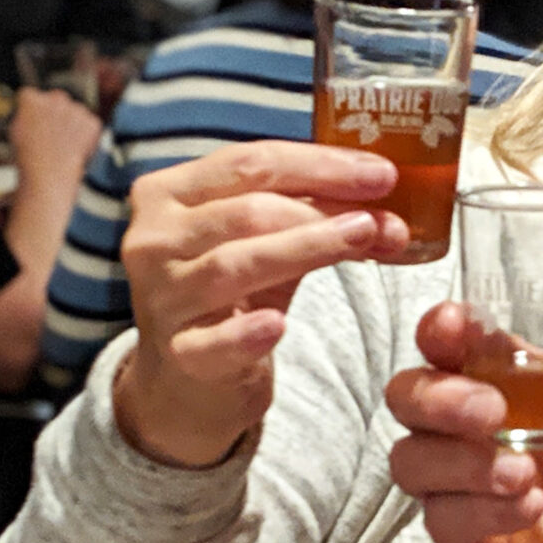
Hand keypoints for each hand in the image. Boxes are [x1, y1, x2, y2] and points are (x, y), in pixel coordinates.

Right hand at [6, 85, 103, 187]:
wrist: (48, 175)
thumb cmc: (28, 158)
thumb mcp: (16, 131)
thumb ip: (26, 114)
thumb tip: (34, 110)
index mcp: (31, 98)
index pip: (32, 96)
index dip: (34, 112)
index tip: (35, 123)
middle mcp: (54, 98)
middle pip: (57, 99)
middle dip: (56, 113)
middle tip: (53, 134)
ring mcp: (75, 109)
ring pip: (75, 112)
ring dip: (72, 123)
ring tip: (63, 146)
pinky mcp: (92, 122)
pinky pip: (90, 125)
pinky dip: (86, 135)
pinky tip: (75, 149)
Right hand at [115, 141, 406, 467]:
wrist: (187, 377)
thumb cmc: (230, 294)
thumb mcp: (264, 242)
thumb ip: (313, 216)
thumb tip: (389, 207)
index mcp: (169, 194)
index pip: (249, 164)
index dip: (320, 165)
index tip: (381, 173)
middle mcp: (154, 241)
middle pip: (246, 212)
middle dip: (323, 211)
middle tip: (381, 219)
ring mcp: (162, 299)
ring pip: (236, 264)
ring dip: (306, 250)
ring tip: (363, 242)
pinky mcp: (177, 355)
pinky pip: (213, 342)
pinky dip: (246, 333)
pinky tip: (278, 325)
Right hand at [386, 302, 542, 542]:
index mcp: (508, 382)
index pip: (450, 342)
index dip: (440, 328)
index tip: (453, 325)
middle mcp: (469, 428)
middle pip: (408, 394)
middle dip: (437, 396)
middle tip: (491, 410)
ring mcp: (459, 484)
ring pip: (411, 458)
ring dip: (461, 460)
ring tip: (523, 473)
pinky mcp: (460, 538)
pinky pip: (443, 517)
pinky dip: (484, 509)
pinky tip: (530, 508)